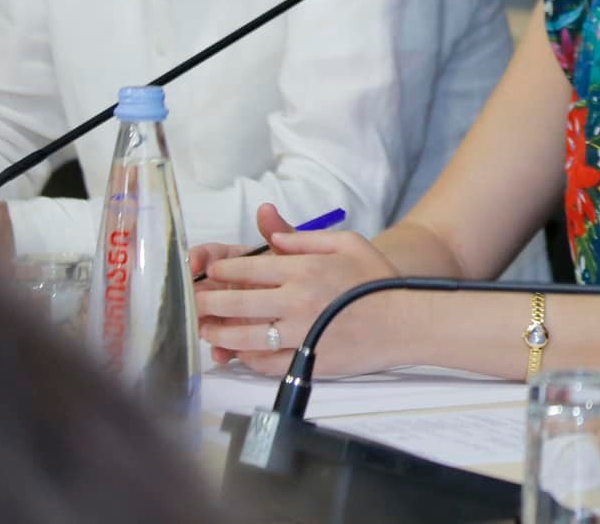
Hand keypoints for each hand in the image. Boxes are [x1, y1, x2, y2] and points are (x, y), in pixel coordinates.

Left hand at [196, 202, 400, 374]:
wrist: (404, 321)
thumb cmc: (377, 280)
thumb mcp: (348, 243)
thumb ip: (305, 238)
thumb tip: (272, 235)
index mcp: (305, 269)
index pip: (248, 268)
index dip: (222, 270)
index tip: (211, 271)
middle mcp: (296, 301)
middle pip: (236, 303)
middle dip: (207, 302)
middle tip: (195, 302)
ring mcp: (298, 334)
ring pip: (242, 336)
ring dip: (217, 332)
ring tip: (205, 329)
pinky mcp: (304, 361)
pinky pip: (263, 363)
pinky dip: (245, 358)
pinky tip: (237, 351)